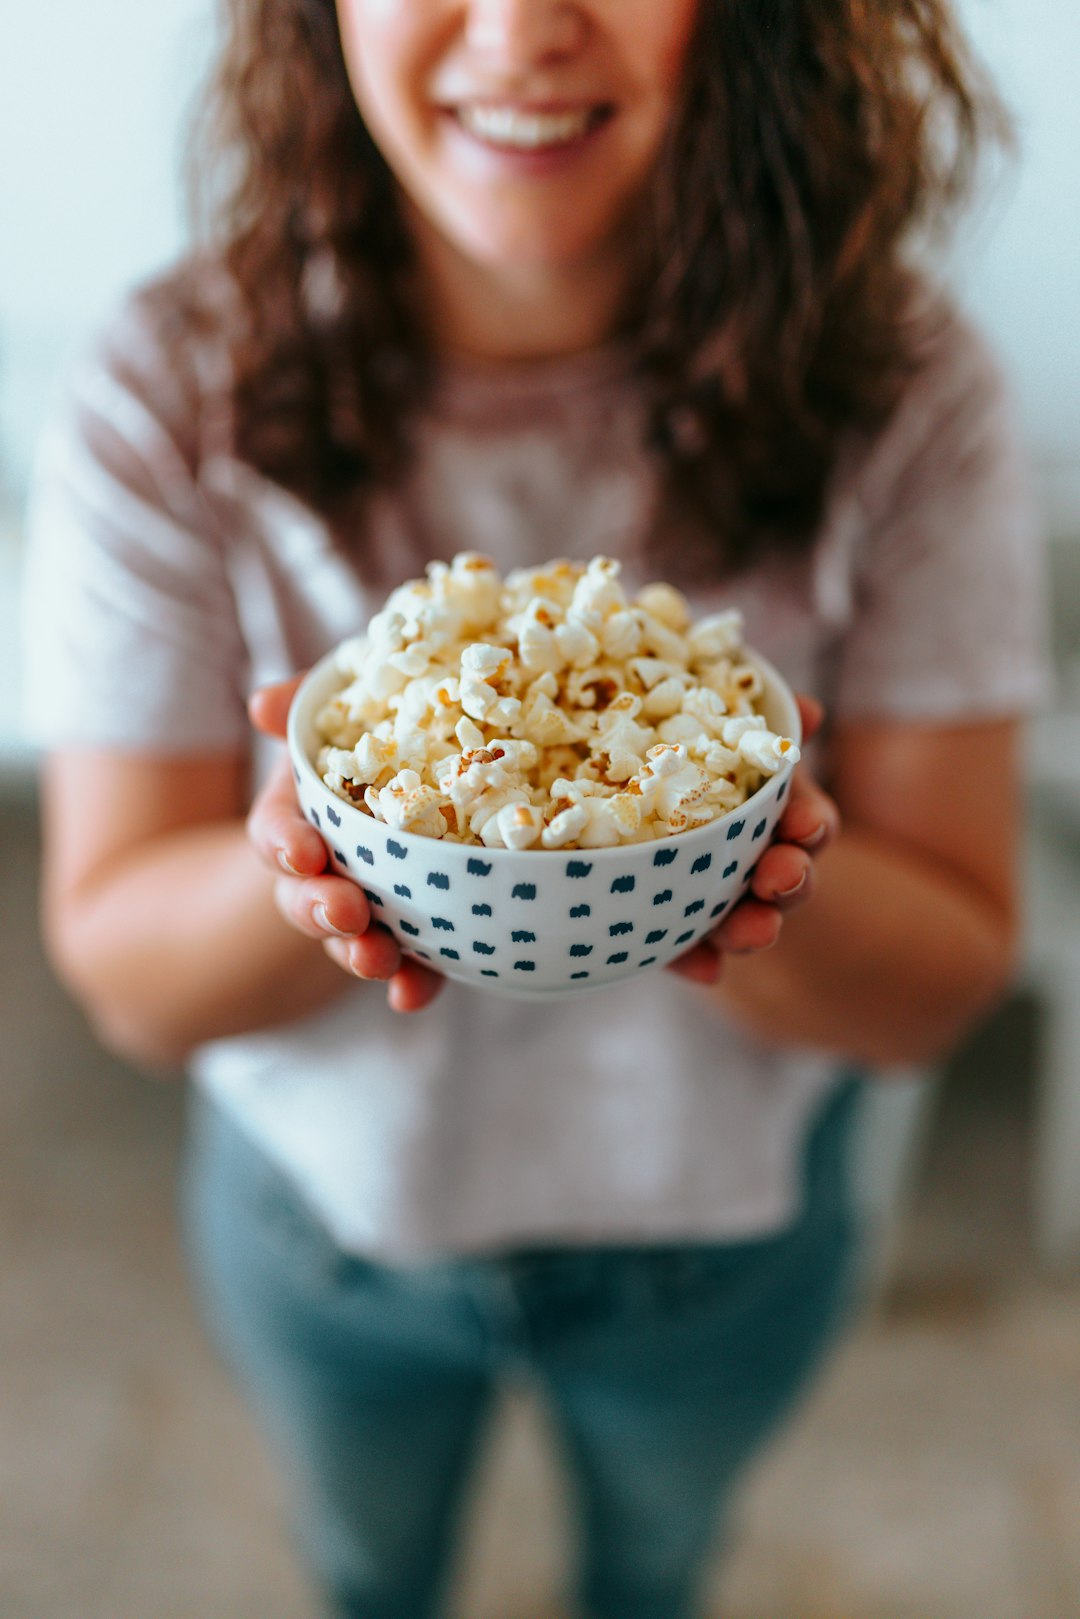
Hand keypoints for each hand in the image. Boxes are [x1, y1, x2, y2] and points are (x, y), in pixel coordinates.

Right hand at [247, 677, 443, 1013]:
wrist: (422, 776)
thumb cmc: (372, 738)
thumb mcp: (338, 716)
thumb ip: (302, 708)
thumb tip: (263, 705)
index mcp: (302, 814)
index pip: (277, 834)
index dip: (285, 845)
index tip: (303, 854)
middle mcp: (324, 869)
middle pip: (305, 897)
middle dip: (319, 908)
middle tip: (346, 912)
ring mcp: (364, 907)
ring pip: (351, 939)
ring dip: (359, 953)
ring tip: (376, 960)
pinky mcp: (411, 934)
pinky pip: (409, 965)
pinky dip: (411, 983)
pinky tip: (413, 996)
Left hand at [667, 694, 839, 986]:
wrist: (615, 800)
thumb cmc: (684, 760)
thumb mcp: (722, 740)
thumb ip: (759, 730)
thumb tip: (807, 710)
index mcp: (771, 813)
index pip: (806, 821)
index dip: (810, 824)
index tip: (805, 822)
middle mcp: (754, 862)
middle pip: (785, 876)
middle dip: (789, 879)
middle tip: (780, 875)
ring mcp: (718, 902)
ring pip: (744, 921)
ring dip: (752, 928)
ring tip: (754, 932)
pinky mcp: (675, 933)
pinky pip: (687, 950)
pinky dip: (697, 960)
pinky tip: (706, 970)